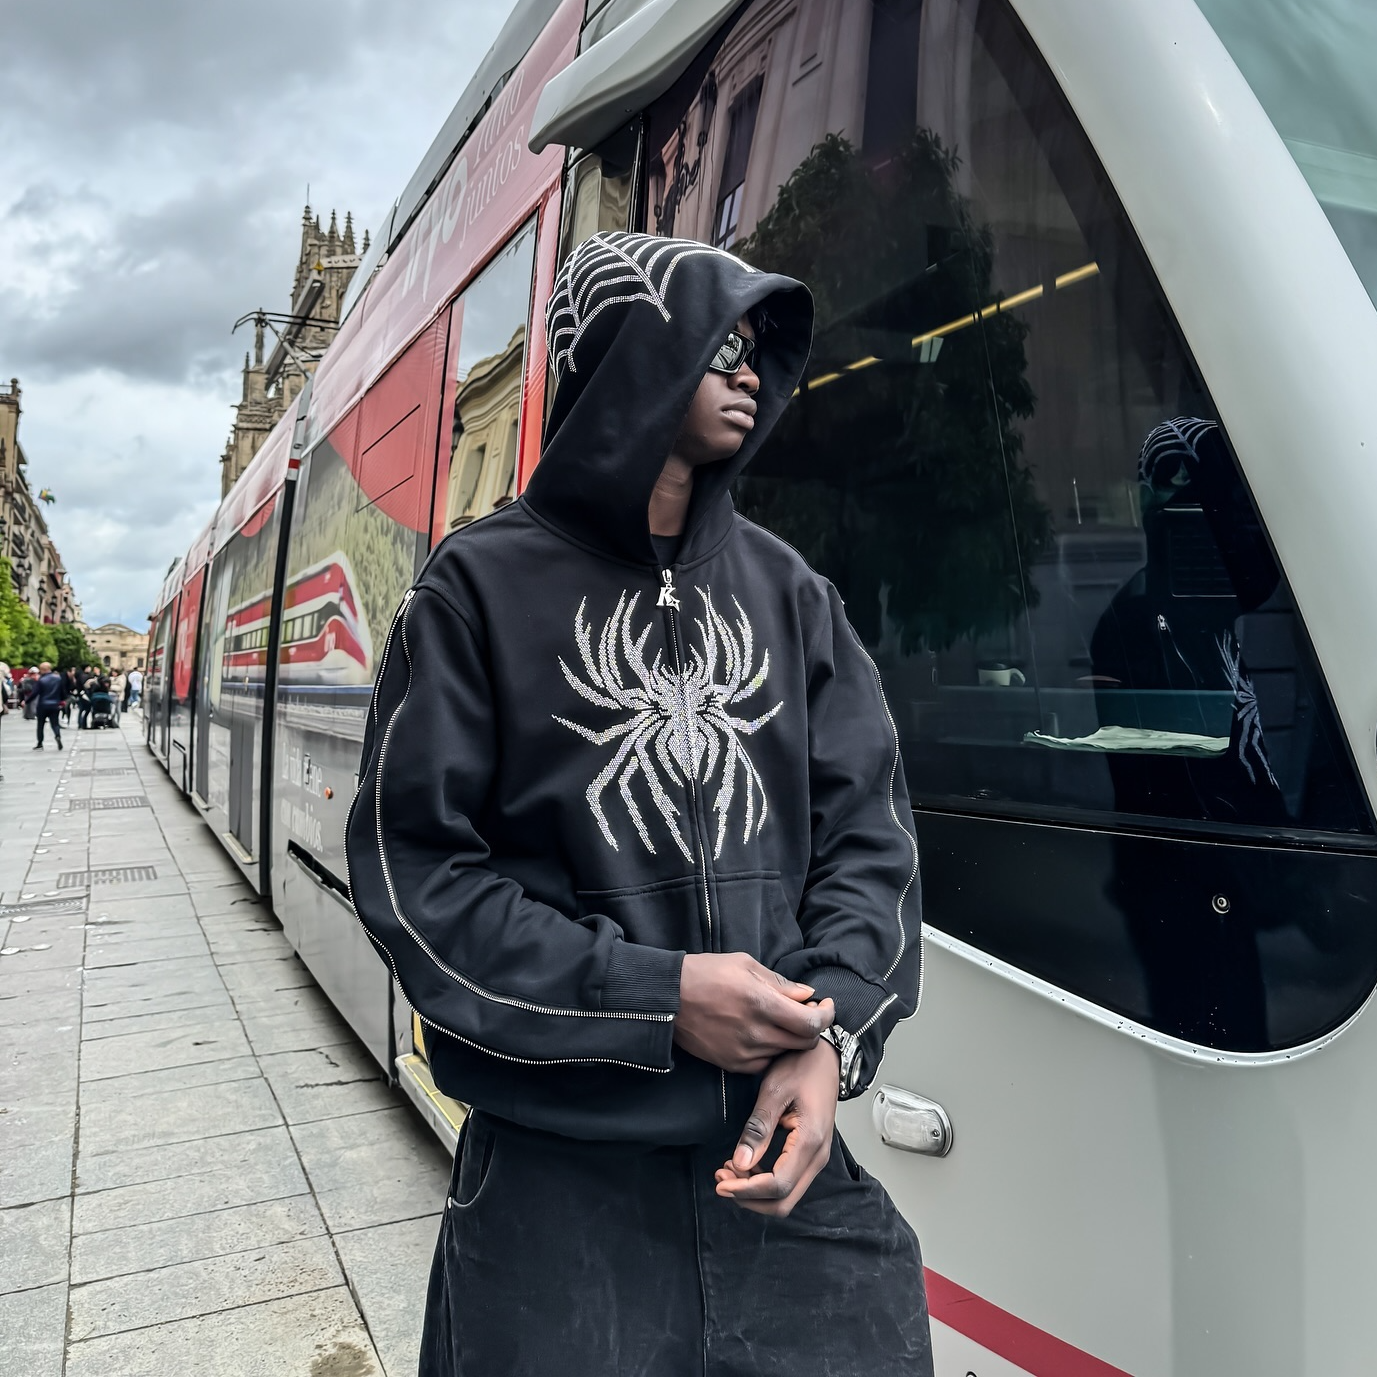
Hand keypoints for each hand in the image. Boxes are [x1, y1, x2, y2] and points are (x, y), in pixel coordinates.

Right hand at [674, 951, 833, 1073]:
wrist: (668, 999)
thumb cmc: (705, 974)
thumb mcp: (745, 965)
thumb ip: (780, 983)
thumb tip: (806, 995)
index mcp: (762, 1004)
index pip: (811, 1023)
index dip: (826, 1016)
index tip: (826, 1006)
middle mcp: (757, 1033)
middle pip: (804, 1043)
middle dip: (812, 1028)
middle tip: (807, 1013)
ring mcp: (744, 1053)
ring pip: (786, 1054)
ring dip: (791, 1040)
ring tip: (782, 1022)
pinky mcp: (733, 1064)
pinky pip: (765, 1063)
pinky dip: (771, 1050)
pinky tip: (762, 1034)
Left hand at [714, 1038, 839, 1216]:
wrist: (826, 1057)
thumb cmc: (803, 1066)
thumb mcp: (775, 1091)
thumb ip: (758, 1128)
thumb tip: (740, 1162)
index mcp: (810, 1141)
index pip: (778, 1185)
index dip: (747, 1191)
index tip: (722, 1184)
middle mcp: (817, 1156)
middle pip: (784, 1201)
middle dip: (749, 1198)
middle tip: (722, 1181)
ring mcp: (816, 1157)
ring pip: (786, 1196)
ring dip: (755, 1192)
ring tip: (728, 1171)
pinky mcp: (810, 1154)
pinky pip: (788, 1181)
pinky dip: (764, 1183)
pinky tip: (745, 1165)